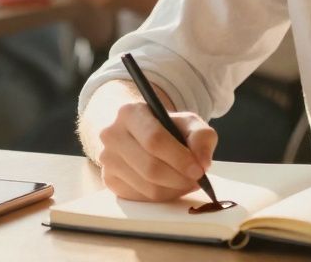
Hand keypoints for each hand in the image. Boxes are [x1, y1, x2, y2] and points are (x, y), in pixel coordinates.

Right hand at [93, 99, 216, 200]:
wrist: (143, 134)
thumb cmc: (167, 128)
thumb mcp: (189, 123)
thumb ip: (201, 137)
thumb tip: (202, 163)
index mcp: (130, 113)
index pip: (154, 139)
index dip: (179, 158)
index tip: (199, 170)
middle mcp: (112, 135)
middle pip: (150, 167)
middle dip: (179, 178)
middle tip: (197, 180)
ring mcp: (108, 159)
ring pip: (146, 186)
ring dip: (174, 189)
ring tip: (188, 182)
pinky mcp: (110, 180)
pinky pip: (141, 197)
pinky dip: (162, 196)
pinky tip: (173, 186)